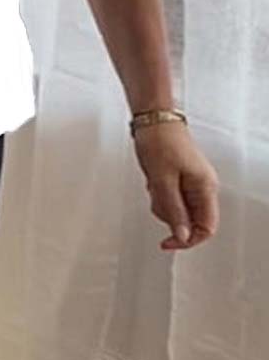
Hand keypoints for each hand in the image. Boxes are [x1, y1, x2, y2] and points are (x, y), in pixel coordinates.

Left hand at [131, 121, 218, 250]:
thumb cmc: (159, 140)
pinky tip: (153, 178)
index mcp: (205, 187)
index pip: (206, 227)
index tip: (168, 243)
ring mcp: (191, 181)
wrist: (152, 117)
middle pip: (190, 219)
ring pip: (178, 209)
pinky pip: (171, 197)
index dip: (188, 239)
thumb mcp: (162, 179)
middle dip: (169, 214)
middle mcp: (202, 185)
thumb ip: (173, 210)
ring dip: (162, 202)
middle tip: (156, 196)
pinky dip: (159, 193)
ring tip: (154, 182)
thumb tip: (182, 237)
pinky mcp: (180, 177)